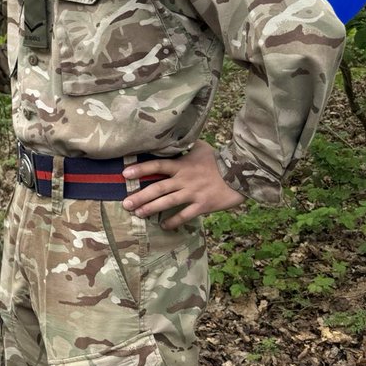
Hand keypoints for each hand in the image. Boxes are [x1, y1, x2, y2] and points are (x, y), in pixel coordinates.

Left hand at [122, 140, 245, 229]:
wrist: (241, 173)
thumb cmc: (218, 159)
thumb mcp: (200, 147)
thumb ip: (184, 146)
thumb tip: (170, 140)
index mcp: (181, 165)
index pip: (157, 165)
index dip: (140, 169)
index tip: (125, 174)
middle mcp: (184, 180)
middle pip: (158, 188)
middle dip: (140, 196)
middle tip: (126, 204)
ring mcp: (193, 193)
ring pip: (168, 202)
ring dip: (151, 209)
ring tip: (138, 214)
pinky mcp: (203, 205)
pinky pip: (185, 215)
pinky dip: (174, 221)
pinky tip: (164, 226)